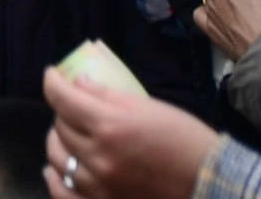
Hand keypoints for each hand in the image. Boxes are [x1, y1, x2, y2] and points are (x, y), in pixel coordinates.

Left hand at [42, 71, 220, 198]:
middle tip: (72, 105)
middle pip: (60, 127)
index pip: (62, 99)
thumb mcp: (148, 106)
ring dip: (59, 141)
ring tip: (66, 133)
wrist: (208, 182)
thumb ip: (108, 95)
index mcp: (109, 126)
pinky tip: (54, 169)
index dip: (52, 81)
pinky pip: (63, 191)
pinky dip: (55, 178)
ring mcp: (98, 186)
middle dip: (62, 111)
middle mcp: (98, 157)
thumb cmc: (184, 138)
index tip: (52, 74)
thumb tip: (78, 83)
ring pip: (58, 158)